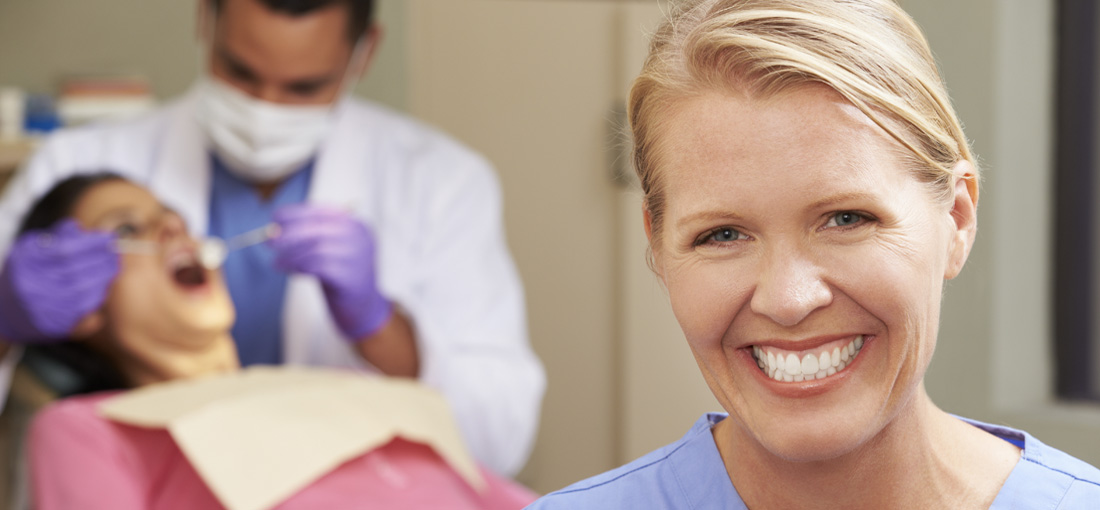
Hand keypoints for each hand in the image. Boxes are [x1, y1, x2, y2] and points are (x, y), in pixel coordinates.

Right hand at [0, 220, 118, 342]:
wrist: (5, 311)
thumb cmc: (24, 272)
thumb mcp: (31, 249)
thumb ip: (56, 238)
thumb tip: (81, 230)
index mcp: (25, 263)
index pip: (65, 251)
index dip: (91, 243)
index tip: (108, 237)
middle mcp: (31, 286)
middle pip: (76, 271)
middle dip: (102, 260)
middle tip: (115, 252)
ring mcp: (41, 308)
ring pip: (82, 292)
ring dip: (103, 278)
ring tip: (112, 267)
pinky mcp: (52, 324)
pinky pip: (83, 311)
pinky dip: (97, 296)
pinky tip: (103, 286)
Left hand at [270, 205, 391, 340]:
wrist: (362, 307)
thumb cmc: (340, 275)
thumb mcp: (330, 249)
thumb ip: (310, 237)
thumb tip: (275, 230)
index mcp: (355, 225)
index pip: (322, 212)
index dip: (296, 213)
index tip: (276, 217)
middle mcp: (360, 238)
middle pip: (317, 228)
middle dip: (289, 234)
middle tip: (269, 242)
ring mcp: (358, 257)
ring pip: (316, 248)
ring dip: (291, 255)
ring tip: (277, 263)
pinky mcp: (351, 277)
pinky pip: (319, 267)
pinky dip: (299, 268)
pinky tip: (291, 271)